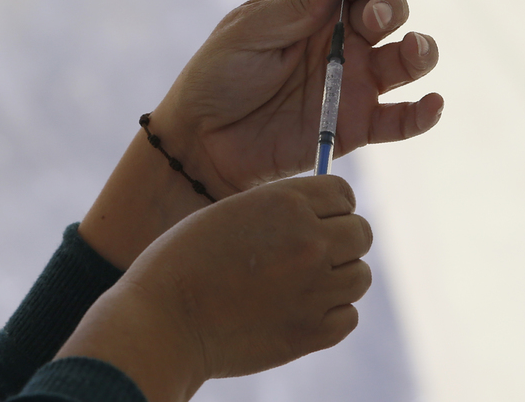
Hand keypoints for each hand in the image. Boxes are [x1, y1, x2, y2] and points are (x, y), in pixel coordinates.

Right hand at [61, 176, 371, 401]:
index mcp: (285, 203)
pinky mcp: (314, 332)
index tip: (313, 217)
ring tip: (298, 283)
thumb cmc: (184, 262)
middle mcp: (310, 241)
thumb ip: (279, 211)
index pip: (343, 192)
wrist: (163, 322)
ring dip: (337, 277)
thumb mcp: (230, 213)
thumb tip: (322, 218)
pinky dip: (329, 313)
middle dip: (340, 239)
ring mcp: (316, 289)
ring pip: (360, 275)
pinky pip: (348, 315)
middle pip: (361, 232)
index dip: (330, 205)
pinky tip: (295, 309)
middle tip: (307, 253)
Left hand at [155, 0, 442, 196]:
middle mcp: (342, 39)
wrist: (201, 141)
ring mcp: (354, 82)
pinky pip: (402, 119)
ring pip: (407, 59)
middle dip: (391, 6)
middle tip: (372, 19)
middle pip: (390, 10)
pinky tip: (430, 103)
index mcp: (314, 7)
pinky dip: (423, 113)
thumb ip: (296, 4)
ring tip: (411, 51)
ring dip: (420, 50)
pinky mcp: (356, 125)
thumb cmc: (217, 77)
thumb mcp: (247, 31)